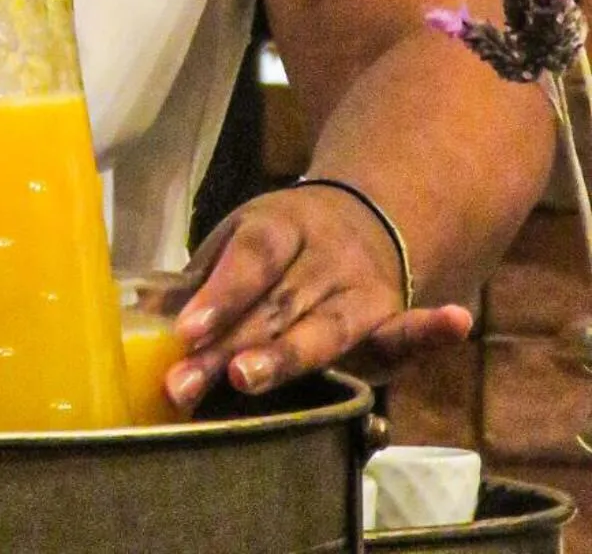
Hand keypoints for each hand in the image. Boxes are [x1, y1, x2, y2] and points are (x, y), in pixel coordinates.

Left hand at [164, 184, 472, 411]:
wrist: (367, 218)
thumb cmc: (283, 242)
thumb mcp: (241, 239)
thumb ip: (204, 279)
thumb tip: (146, 316)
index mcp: (280, 224)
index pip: (249, 257)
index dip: (218, 294)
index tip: (184, 330)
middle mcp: (324, 254)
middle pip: (275, 303)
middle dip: (228, 346)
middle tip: (186, 381)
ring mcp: (361, 288)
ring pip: (323, 329)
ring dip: (285, 356)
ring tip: (245, 378)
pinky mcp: (391, 321)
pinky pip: (412, 329)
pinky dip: (434, 329)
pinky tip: (455, 322)